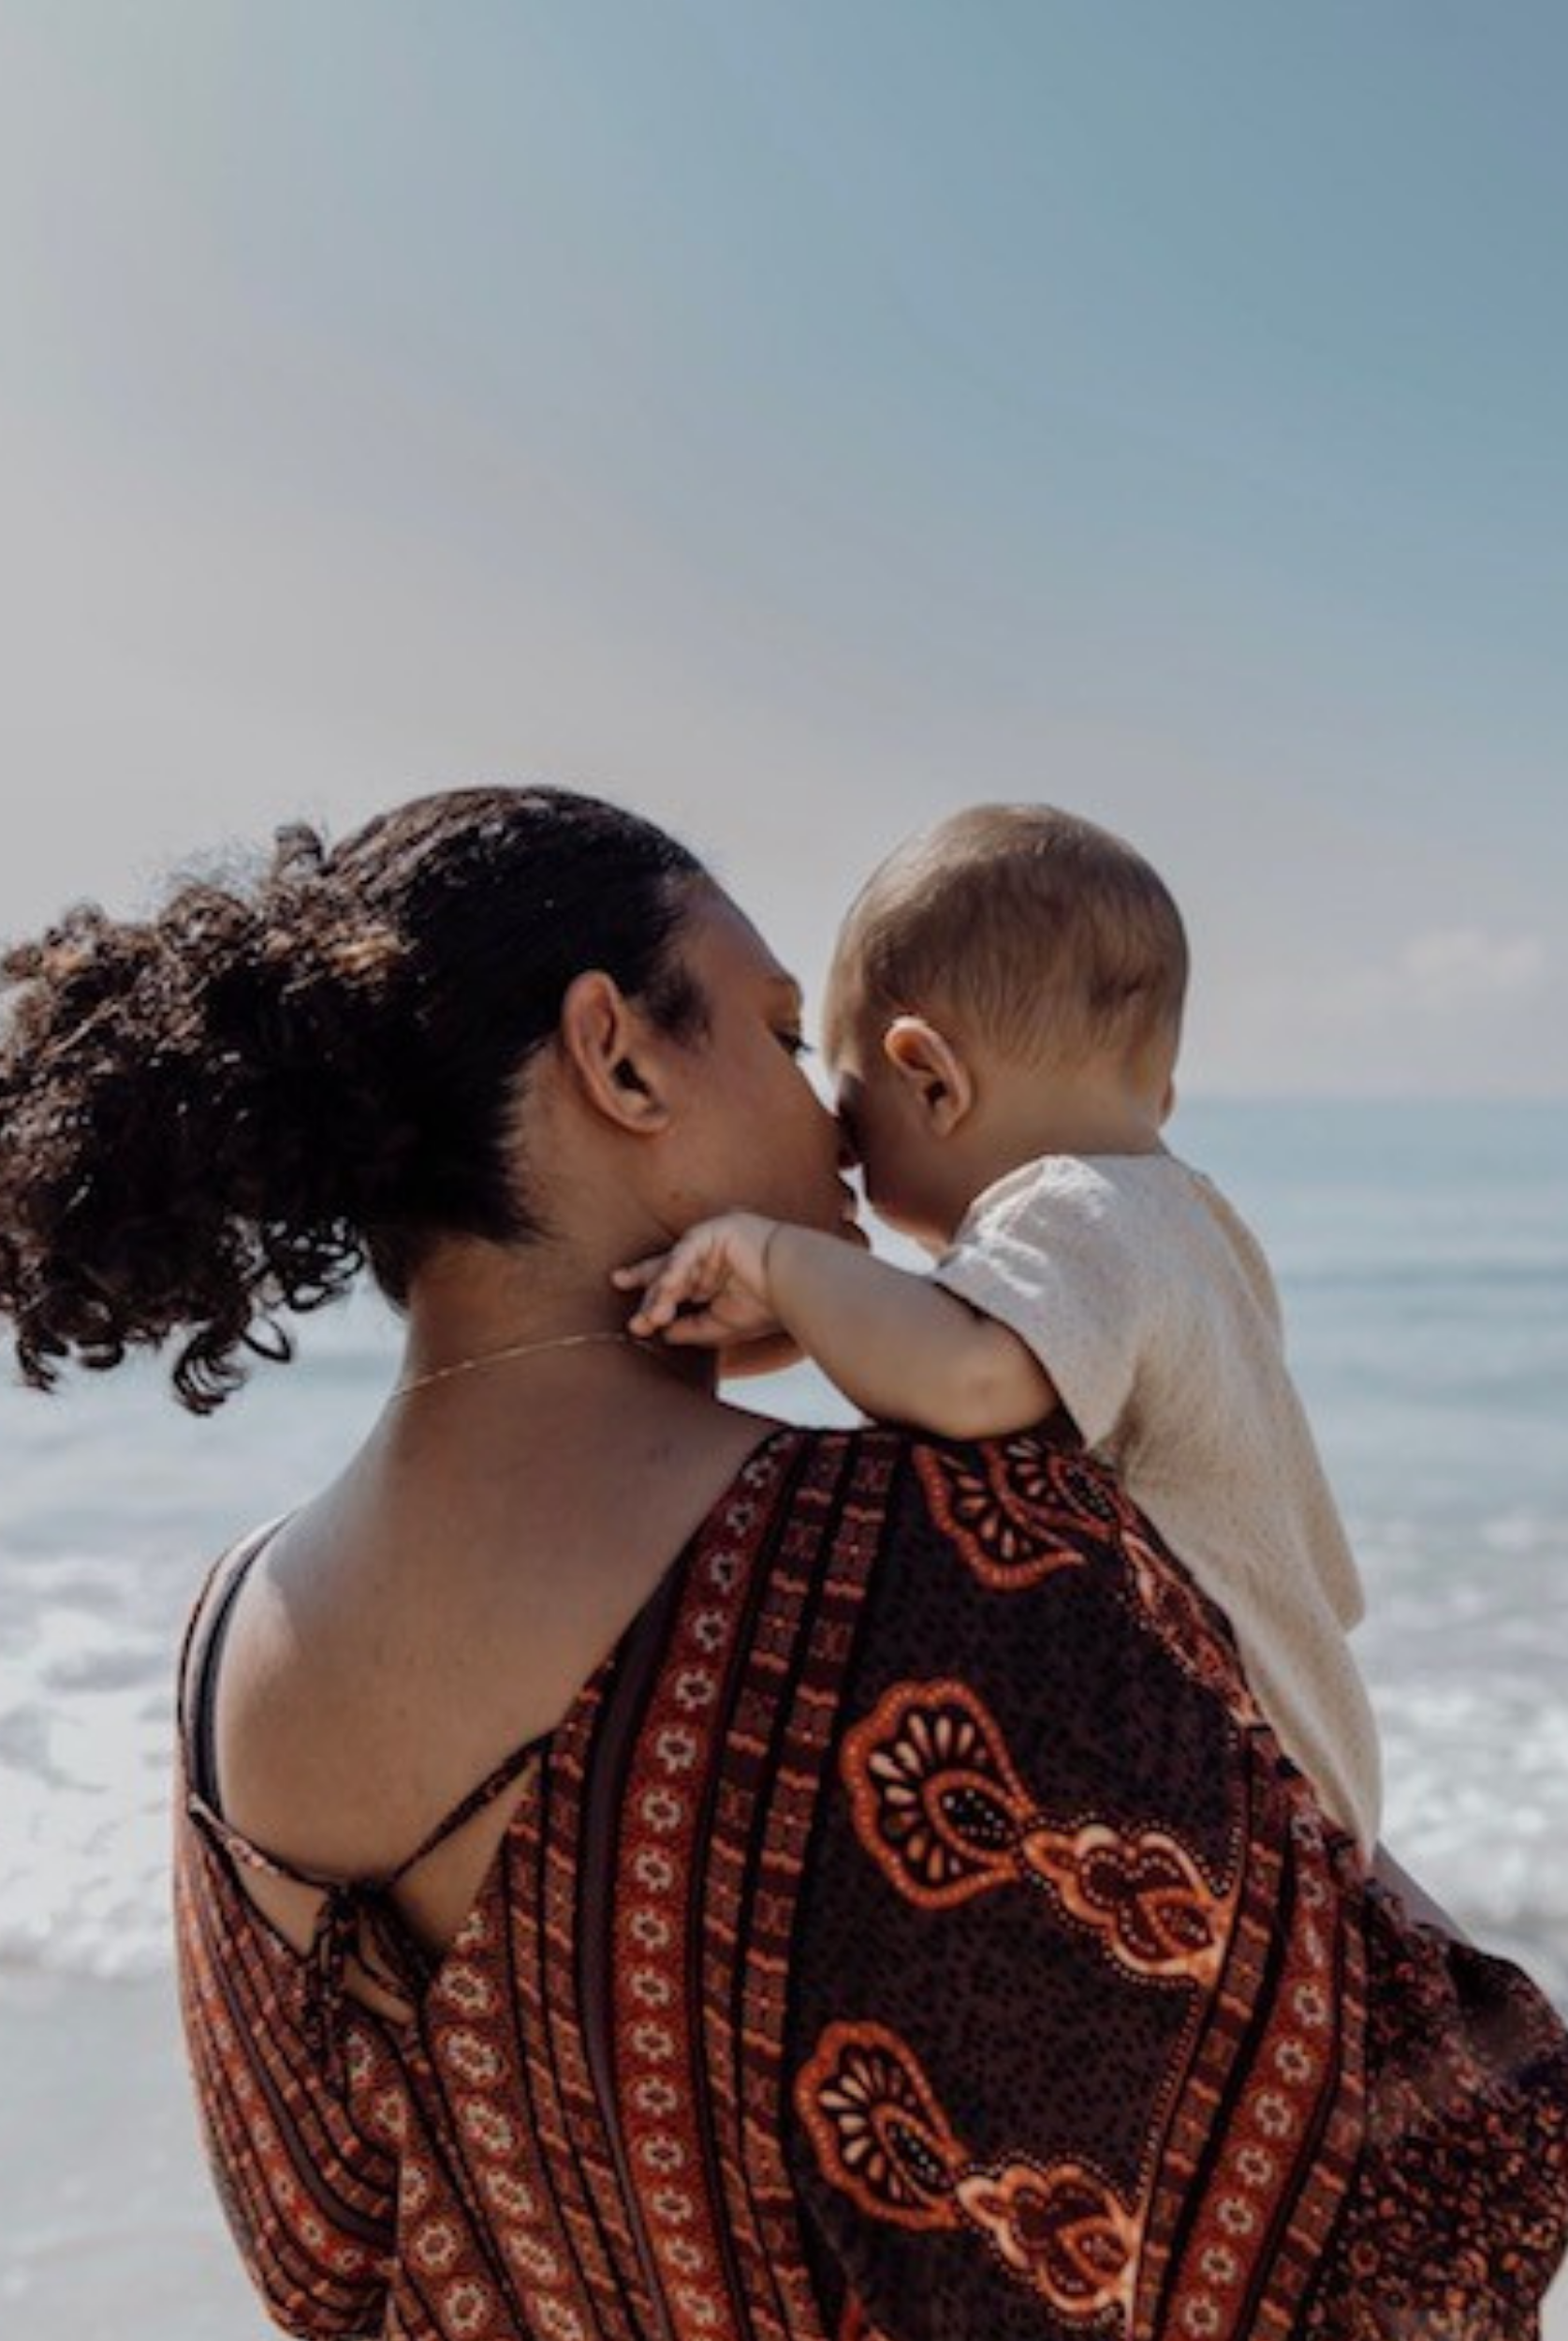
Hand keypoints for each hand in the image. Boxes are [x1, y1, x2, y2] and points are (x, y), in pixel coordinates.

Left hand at [612, 1211, 782, 1346]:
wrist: (796, 1287)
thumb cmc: (766, 1305)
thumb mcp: (719, 1325)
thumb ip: (690, 1328)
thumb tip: (662, 1334)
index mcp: (710, 1278)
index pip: (674, 1287)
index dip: (652, 1301)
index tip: (636, 1324)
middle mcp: (707, 1258)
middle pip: (667, 1274)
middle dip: (648, 1295)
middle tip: (634, 1318)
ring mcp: (711, 1242)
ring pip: (675, 1266)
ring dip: (662, 1293)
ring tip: (654, 1317)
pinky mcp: (715, 1230)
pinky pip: (687, 1250)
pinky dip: (675, 1271)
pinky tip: (667, 1290)